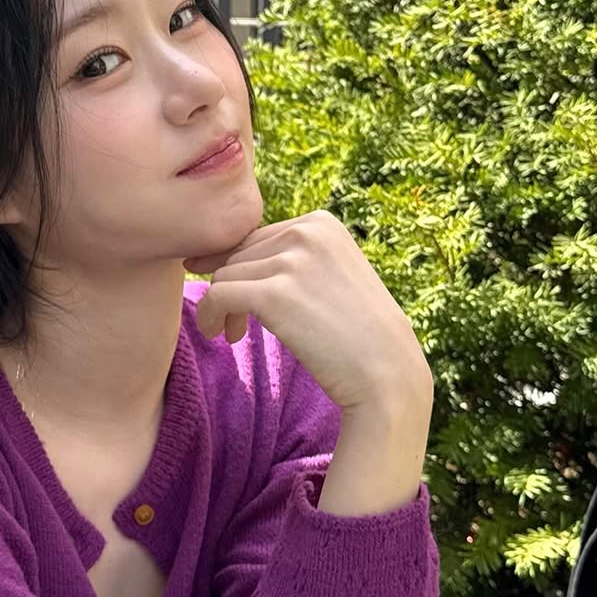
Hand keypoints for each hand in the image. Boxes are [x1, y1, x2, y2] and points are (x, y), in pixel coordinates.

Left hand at [184, 210, 430, 411]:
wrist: (387, 374)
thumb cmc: (355, 333)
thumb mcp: (329, 275)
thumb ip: (288, 257)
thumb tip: (218, 254)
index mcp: (321, 223)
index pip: (256, 238)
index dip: (242, 271)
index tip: (242, 302)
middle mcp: (307, 232)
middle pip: (236, 255)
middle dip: (231, 288)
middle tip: (237, 325)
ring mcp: (292, 261)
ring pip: (223, 275)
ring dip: (221, 306)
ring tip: (235, 333)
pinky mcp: (275, 294)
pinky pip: (217, 296)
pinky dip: (210, 316)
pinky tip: (220, 335)